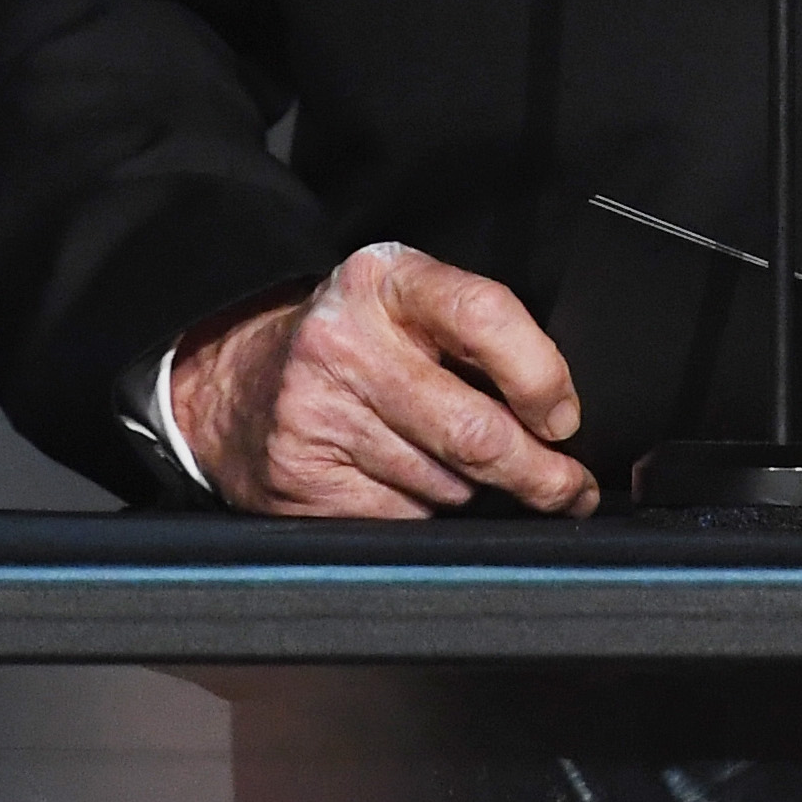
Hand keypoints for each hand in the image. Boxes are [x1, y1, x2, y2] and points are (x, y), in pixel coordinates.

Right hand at [168, 241, 598, 519]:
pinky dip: (425, 514)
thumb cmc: (350, 341)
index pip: (485, 316)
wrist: (233, 381)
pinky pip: (402, 520)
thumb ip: (479, 335)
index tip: (565, 416)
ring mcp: (317, 414)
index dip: (542, 376)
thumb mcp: (408, 304)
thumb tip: (561, 413)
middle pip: (473, 428)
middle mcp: (346, 342)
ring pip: (444, 485)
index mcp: (386, 281)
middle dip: (539, 473)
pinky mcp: (300, 479)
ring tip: (457, 468)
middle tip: (569, 486)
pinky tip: (407, 485)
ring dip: (475, 494)